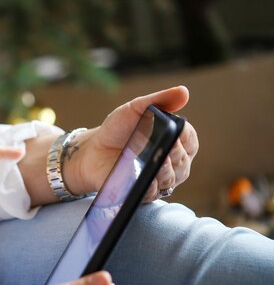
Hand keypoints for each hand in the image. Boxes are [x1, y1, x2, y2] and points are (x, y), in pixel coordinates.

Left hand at [69, 86, 198, 200]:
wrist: (93, 149)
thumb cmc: (118, 129)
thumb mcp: (136, 108)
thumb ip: (159, 100)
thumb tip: (184, 91)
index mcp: (173, 141)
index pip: (190, 140)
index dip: (186, 136)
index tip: (178, 130)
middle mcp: (170, 162)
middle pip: (183, 161)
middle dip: (176, 154)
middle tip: (168, 146)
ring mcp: (157, 178)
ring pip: (171, 179)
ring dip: (166, 170)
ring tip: (158, 161)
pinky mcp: (141, 191)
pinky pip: (153, 193)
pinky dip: (151, 186)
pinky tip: (146, 179)